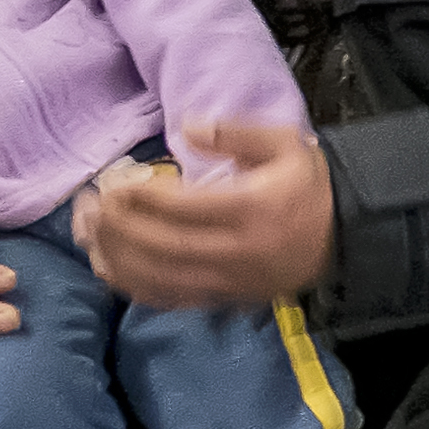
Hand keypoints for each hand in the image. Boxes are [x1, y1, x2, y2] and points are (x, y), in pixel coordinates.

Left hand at [81, 116, 334, 310]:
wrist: (342, 240)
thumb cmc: (306, 187)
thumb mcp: (286, 144)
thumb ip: (237, 133)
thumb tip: (187, 129)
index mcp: (253, 208)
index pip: (183, 207)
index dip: (139, 197)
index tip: (112, 182)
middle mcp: (237, 250)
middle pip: (161, 245)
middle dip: (116, 227)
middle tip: (87, 205)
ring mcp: (227, 281)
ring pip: (156, 277)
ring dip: (113, 256)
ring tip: (86, 232)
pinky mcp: (220, 299)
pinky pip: (165, 299)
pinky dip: (129, 285)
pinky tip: (106, 264)